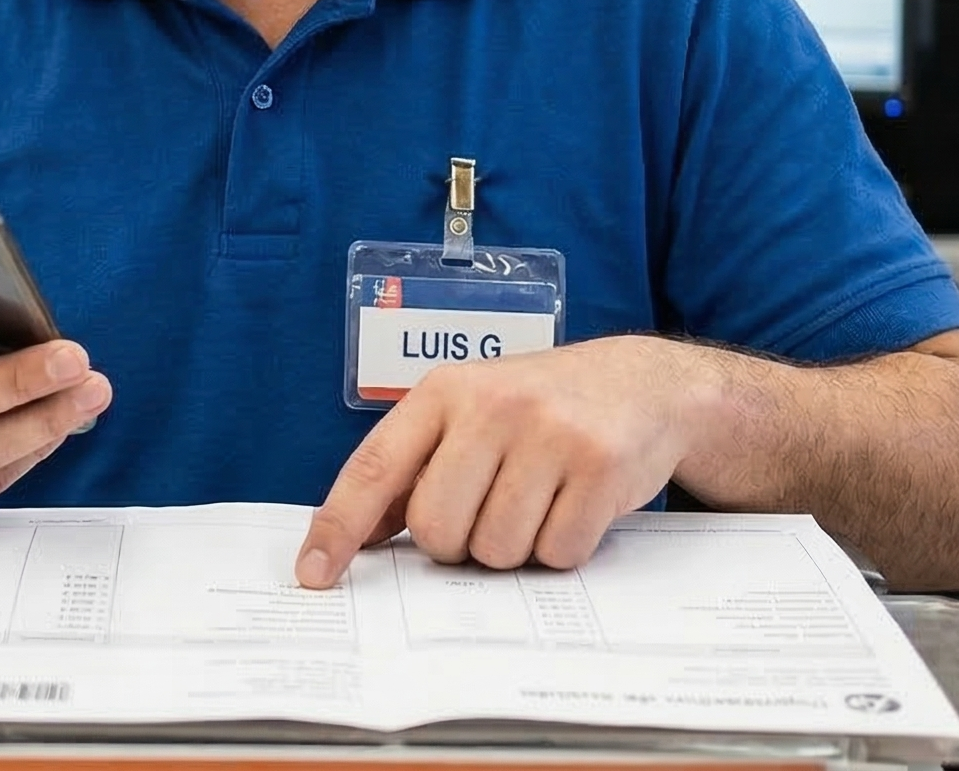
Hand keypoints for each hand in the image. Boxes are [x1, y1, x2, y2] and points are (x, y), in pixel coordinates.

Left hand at [294, 336, 710, 587]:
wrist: (645, 384)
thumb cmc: (543, 409)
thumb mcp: (471, 414)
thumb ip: (416, 469)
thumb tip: (357, 538)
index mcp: (444, 391)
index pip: (373, 467)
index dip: (338, 526)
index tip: (313, 574)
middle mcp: (492, 406)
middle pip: (436, 528)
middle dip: (457, 545)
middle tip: (488, 514)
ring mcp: (549, 433)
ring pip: (496, 549)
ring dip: (513, 548)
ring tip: (537, 502)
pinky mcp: (599, 465)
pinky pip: (556, 552)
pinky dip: (561, 548)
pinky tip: (574, 506)